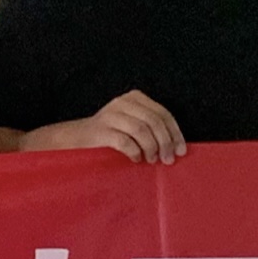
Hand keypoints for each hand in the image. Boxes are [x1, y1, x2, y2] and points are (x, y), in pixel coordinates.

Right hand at [53, 90, 185, 163]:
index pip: (163, 113)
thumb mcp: (132, 123)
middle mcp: (122, 102)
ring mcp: (110, 115)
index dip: (175, 133)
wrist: (76, 138)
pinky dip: (135, 152)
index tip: (181, 150)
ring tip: (152, 160)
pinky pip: (125, 141)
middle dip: (165, 142)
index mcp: (134, 98)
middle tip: (168, 159)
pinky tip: (136, 159)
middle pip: (154, 121)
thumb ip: (151, 127)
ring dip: (151, 148)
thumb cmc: (110, 135)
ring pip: (141, 130)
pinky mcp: (100, 130)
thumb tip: (176, 146)